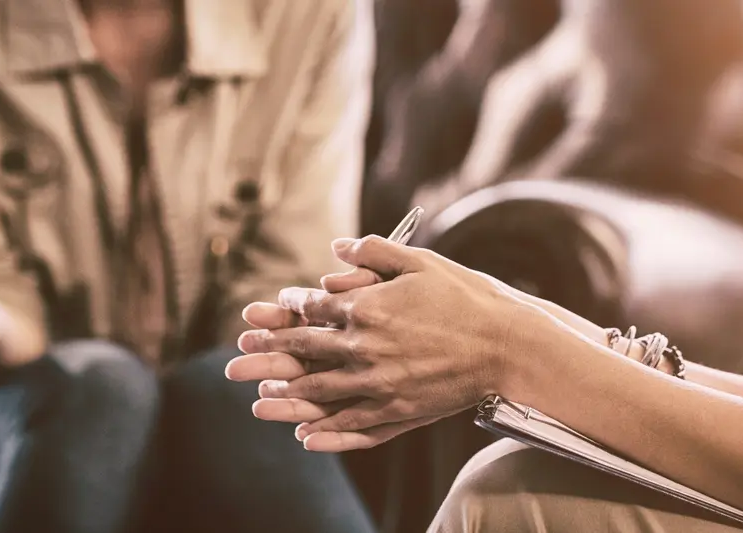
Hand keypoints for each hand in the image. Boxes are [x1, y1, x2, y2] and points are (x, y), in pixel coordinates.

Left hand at [227, 236, 585, 451]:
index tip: (271, 310)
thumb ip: (374, 252)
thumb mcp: (420, 261)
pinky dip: (324, 430)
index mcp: (367, 307)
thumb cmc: (465, 298)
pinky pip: (351, 423)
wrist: (505, 345)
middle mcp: (365, 347)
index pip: (313, 307)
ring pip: (319, 390)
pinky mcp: (397, 410)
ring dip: (285, 394)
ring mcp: (379, 383)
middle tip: (238, 358)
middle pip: (303, 350)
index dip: (288, 308)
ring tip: (260, 398)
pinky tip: (305, 434)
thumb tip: (335, 248)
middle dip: (267, 352)